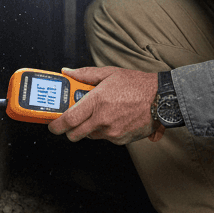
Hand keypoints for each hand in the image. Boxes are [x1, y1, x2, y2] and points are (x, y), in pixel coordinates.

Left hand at [47, 66, 164, 144]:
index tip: (52, 124)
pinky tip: (114, 119)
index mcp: (96, 102)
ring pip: (90, 136)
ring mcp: (112, 132)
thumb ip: (85, 74)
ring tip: (100, 114)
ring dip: (89, 128)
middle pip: (74, 134)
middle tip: (71, 121)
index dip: (56, 125)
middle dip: (69, 130)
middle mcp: (102, 120)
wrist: (161, 99)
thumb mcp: (109, 73)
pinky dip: (105, 131)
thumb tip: (67, 72)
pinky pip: (105, 138)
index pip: (68, 120)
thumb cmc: (137, 84)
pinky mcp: (121, 140)